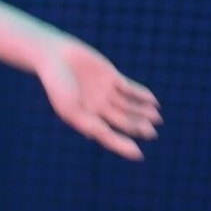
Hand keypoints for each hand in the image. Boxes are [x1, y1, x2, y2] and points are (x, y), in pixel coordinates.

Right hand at [35, 35, 161, 159]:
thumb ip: (91, 126)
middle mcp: (97, 108)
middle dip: (137, 128)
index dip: (123, 146)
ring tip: (157, 118)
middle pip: (122, 121)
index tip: (138, 154)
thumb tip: (108, 139)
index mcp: (85, 119)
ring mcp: (105, 92)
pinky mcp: (111, 77)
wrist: (54, 56)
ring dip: (143, 112)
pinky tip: (153, 101)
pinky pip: (130, 88)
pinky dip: (142, 94)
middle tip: (151, 133)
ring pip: (129, 106)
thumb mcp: (72, 111)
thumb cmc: (58, 87)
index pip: (108, 137)